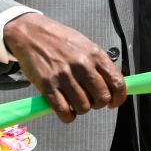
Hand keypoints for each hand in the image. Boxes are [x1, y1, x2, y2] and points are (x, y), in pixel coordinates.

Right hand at [3, 13, 125, 123]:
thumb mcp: (85, 45)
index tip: (115, 102)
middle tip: (93, 101)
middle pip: (102, 97)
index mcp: (95, 54)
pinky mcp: (47, 86)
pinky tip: (67, 111)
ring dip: (82, 109)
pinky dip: (68, 116)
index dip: (119, 97)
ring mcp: (64, 76)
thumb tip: (111, 83)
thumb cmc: (59, 39)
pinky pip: (64, 111)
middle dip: (99, 104)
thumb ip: (98, 63)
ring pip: (84, 107)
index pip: (117, 82)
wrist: (31, 33)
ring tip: (77, 102)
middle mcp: (82, 65)